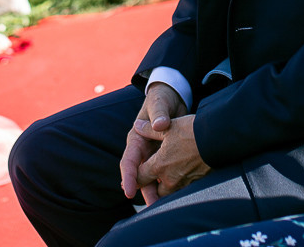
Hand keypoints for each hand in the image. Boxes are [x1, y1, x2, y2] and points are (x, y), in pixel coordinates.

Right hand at [119, 84, 185, 203]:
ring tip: (162, 206)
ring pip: (151, 176)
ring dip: (156, 190)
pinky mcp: (163, 155)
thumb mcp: (159, 103)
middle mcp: (142, 149)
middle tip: (152, 206)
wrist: (172, 97)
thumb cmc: (161, 99)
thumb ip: (159, 114)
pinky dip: (166, 182)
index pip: (128, 161)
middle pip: (140, 174)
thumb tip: (158, 126)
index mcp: (136, 139)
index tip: (128, 191)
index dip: (128, 177)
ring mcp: (152, 154)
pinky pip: (162, 172)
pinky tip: (174, 193)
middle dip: (144, 191)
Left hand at [139, 114, 208, 199]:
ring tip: (167, 178)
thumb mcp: (168, 127)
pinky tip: (183, 175)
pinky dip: (180, 185)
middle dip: (151, 186)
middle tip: (150, 179)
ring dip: (165, 187)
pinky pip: (183, 190)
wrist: (217, 140)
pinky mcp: (196, 184)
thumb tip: (136, 125)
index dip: (134, 177)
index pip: (139, 178)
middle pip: (154, 191)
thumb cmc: (191, 132)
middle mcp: (169, 179)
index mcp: (158, 166)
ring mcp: (184, 183)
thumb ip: (149, 129)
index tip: (134, 175)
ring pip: (169, 193)